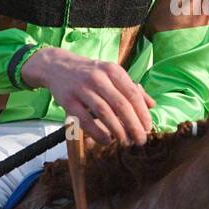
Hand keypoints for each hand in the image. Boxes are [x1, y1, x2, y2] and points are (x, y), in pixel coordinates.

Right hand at [20, 46, 155, 145]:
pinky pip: (85, 120)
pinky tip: (106, 140)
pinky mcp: (68, 100)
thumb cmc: (90, 73)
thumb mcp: (112, 74)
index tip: (148, 128)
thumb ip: (132, 88)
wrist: (56, 66)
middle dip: (133, 125)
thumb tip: (152, 105)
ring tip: (125, 142)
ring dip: (118, 131)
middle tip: (140, 140)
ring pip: (104, 113)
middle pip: (121, 105)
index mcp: (113, 70)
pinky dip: (97, 132)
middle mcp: (99, 77)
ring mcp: (82, 88)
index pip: (133, 94)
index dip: (142, 113)